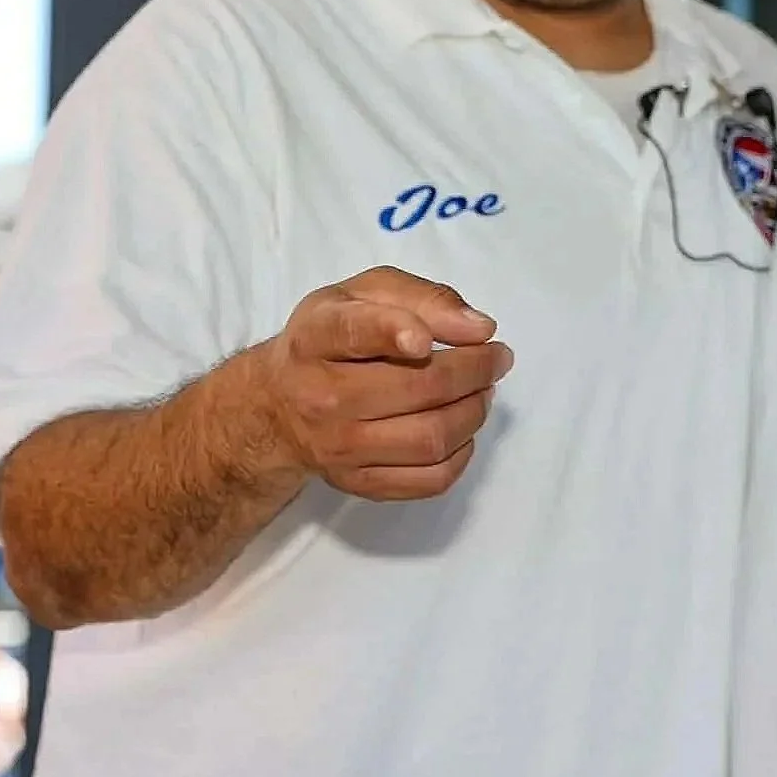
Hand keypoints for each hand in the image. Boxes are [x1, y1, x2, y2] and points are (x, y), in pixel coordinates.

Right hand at [259, 266, 513, 500]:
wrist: (279, 403)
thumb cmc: (334, 335)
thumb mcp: (366, 293)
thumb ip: (425, 298)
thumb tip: (479, 329)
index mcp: (318, 336)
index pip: (356, 332)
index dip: (396, 331)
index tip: (426, 340)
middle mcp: (321, 396)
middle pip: (418, 388)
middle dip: (475, 369)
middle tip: (497, 356)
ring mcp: (338, 448)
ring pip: (431, 438)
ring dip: (475, 410)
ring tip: (483, 389)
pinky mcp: (357, 484)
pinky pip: (430, 480)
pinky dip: (463, 452)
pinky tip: (462, 427)